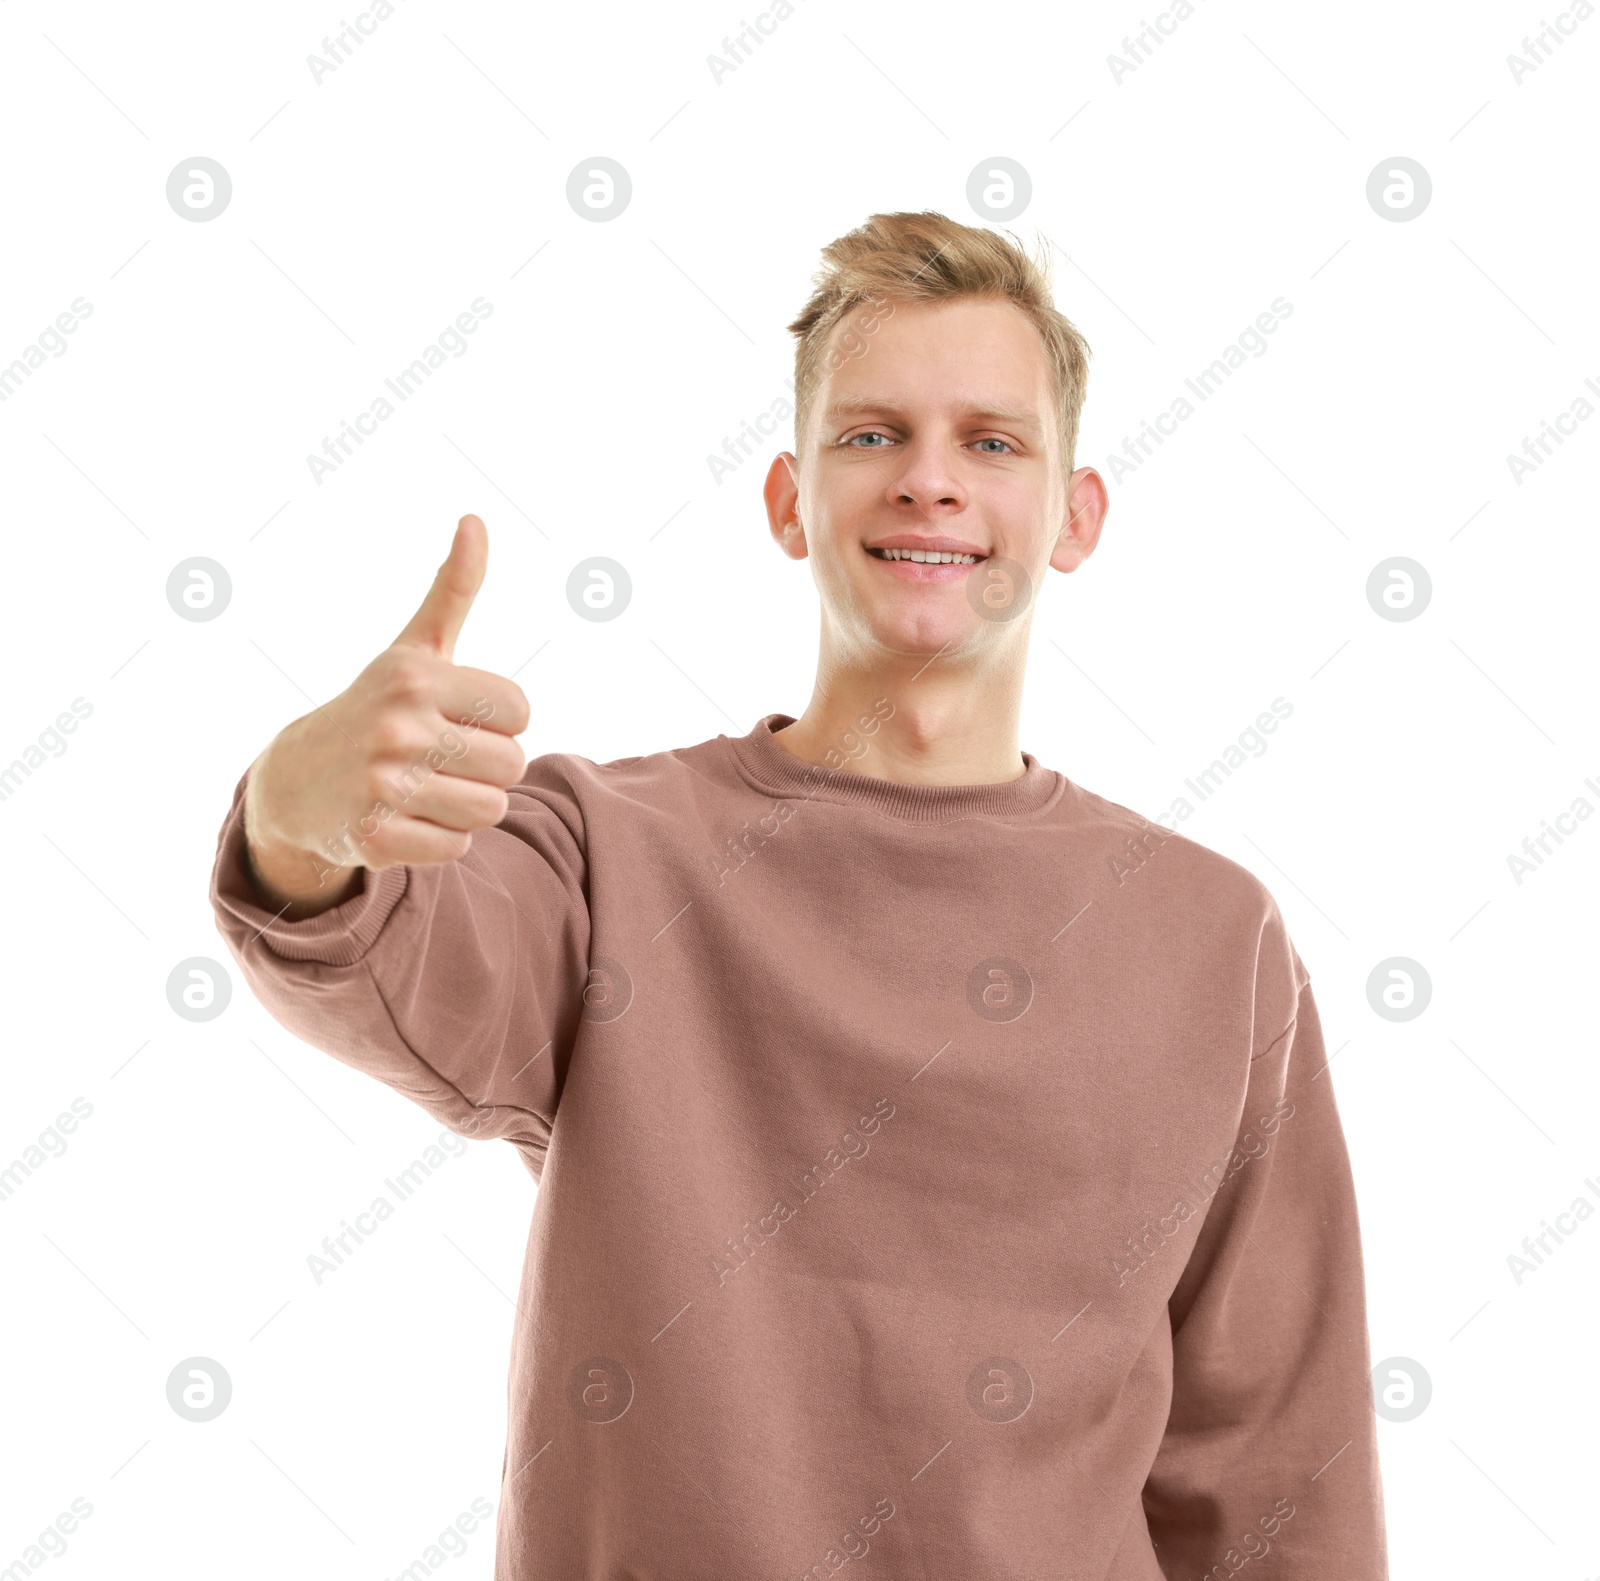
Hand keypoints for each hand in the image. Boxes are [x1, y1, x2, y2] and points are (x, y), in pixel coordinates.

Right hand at [243, 514, 530, 908]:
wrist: (295, 782)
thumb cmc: (376, 708)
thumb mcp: (413, 649)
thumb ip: (453, 590)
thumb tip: (475, 519)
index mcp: (416, 679)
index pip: (520, 711)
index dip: (499, 720)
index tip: (459, 718)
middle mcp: (397, 729)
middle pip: (512, 765)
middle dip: (486, 768)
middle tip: (441, 759)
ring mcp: (382, 787)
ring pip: (490, 811)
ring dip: (466, 806)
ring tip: (424, 789)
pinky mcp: (374, 839)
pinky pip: (456, 848)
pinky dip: (439, 840)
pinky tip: (404, 819)